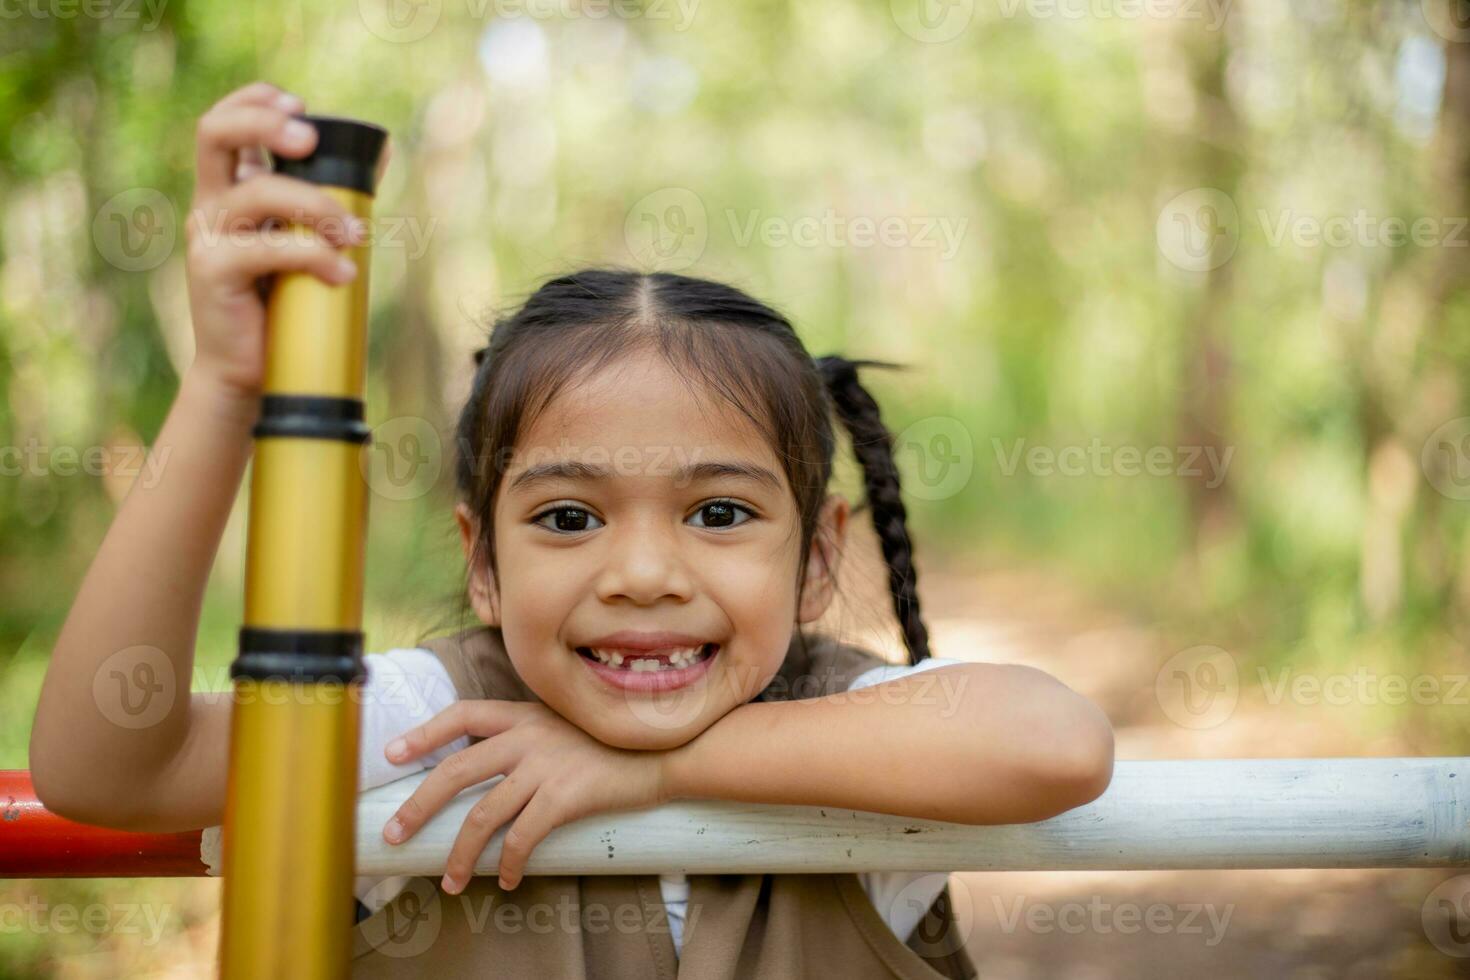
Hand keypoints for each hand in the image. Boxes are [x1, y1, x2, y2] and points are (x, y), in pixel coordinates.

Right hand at [184, 81, 380, 397]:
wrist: (247, 370)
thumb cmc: (281, 304)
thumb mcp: (304, 241)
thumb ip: (328, 200)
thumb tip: (380, 155)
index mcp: (230, 189)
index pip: (224, 122)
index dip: (256, 102)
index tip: (301, 106)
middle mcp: (211, 203)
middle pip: (215, 133)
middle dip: (266, 124)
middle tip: (311, 139)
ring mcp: (206, 235)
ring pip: (257, 191)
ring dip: (317, 206)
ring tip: (357, 235)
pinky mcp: (212, 270)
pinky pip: (268, 248)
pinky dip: (314, 256)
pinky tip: (343, 274)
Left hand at [381, 701, 671, 892]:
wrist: (667, 750)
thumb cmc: (616, 742)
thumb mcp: (568, 725)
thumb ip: (531, 738)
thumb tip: (496, 771)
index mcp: (525, 715)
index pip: (463, 714)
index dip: (425, 733)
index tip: (392, 753)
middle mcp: (529, 736)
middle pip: (457, 771)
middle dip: (419, 806)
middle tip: (394, 835)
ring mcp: (546, 766)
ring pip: (483, 814)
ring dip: (461, 854)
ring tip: (451, 881)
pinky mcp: (566, 796)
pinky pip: (524, 837)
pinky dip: (511, 864)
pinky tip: (509, 881)